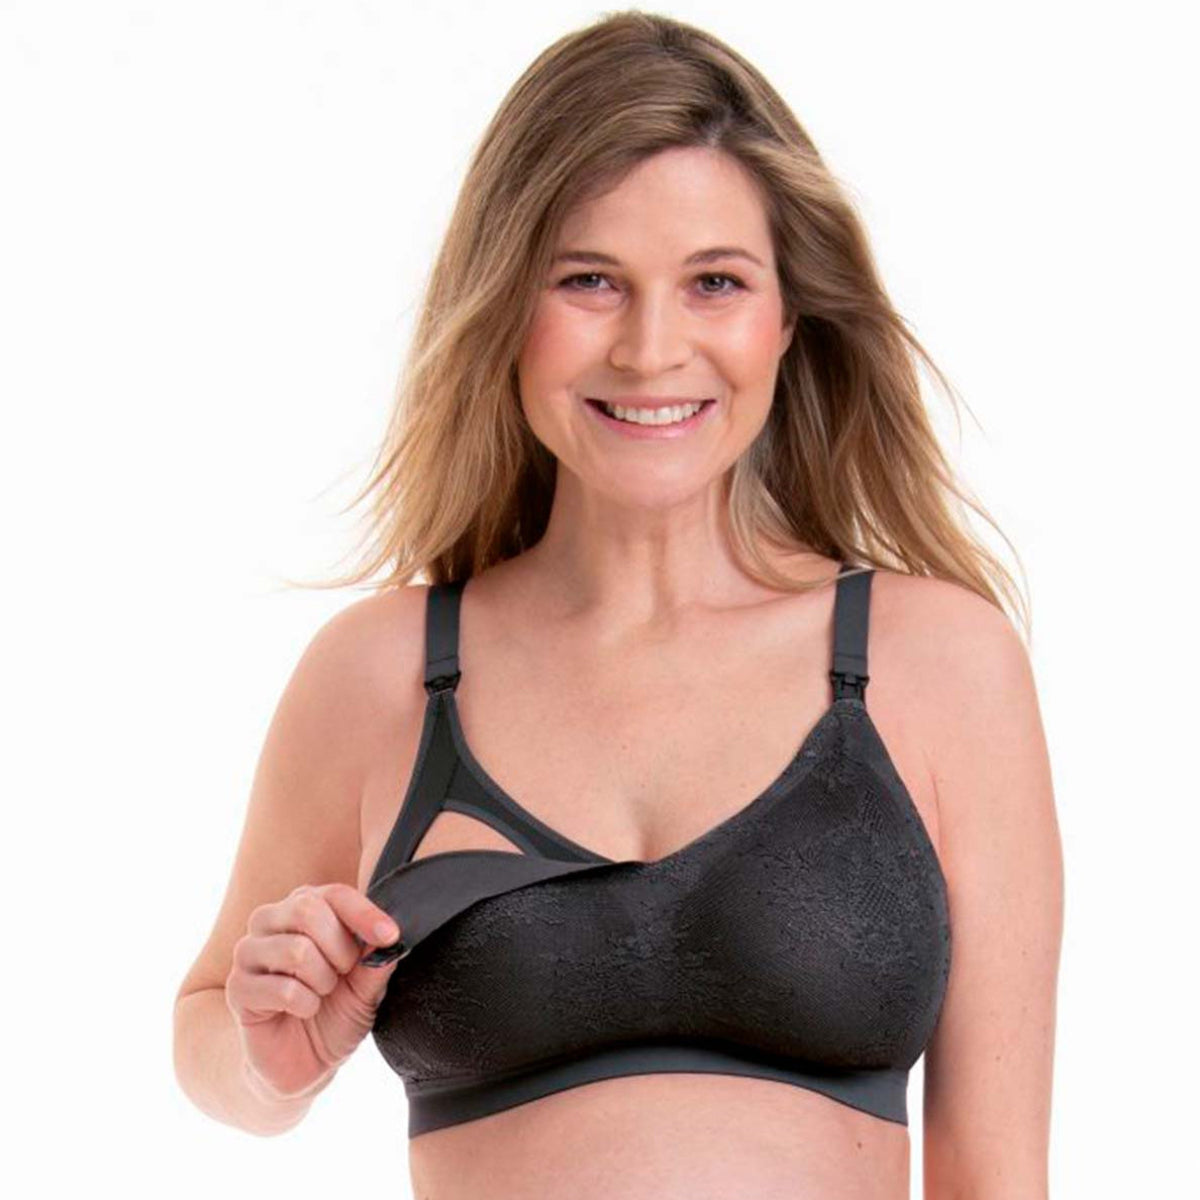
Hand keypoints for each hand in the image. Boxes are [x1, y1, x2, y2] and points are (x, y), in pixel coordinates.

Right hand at [225, 882, 403, 1099]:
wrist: (304, 1062)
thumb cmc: (336, 1013)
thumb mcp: (367, 988)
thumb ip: (376, 961)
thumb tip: (389, 937)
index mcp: (305, 907)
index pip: (334, 894)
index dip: (364, 913)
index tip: (389, 936)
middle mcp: (271, 921)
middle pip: (307, 910)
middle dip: (340, 948)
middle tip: (344, 974)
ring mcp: (249, 953)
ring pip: (296, 950)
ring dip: (323, 981)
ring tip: (322, 993)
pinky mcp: (238, 988)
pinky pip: (282, 989)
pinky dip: (305, 1004)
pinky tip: (303, 1011)